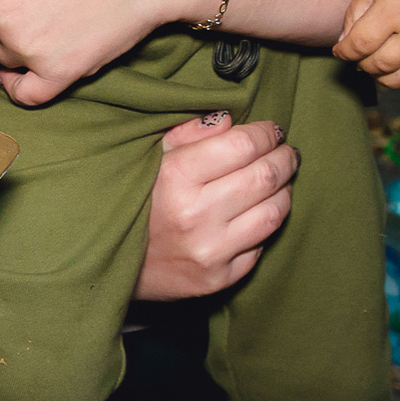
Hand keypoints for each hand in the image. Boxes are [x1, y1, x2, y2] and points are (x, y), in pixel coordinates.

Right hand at [134, 112, 298, 299]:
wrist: (112, 262)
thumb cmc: (135, 200)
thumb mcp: (151, 157)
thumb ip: (189, 134)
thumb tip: (230, 121)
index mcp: (175, 176)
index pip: (242, 145)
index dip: (266, 133)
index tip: (272, 129)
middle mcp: (195, 215)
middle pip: (265, 176)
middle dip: (284, 158)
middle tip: (286, 151)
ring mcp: (210, 251)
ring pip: (273, 212)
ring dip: (284, 190)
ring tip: (280, 180)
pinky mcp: (219, 279)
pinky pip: (261, 246)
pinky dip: (266, 224)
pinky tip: (259, 212)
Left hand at [333, 0, 399, 87]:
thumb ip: (354, 15)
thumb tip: (344, 45)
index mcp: (393, 10)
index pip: (360, 44)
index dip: (344, 52)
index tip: (340, 51)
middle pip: (381, 65)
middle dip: (363, 64)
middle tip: (360, 56)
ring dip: (386, 78)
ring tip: (379, 66)